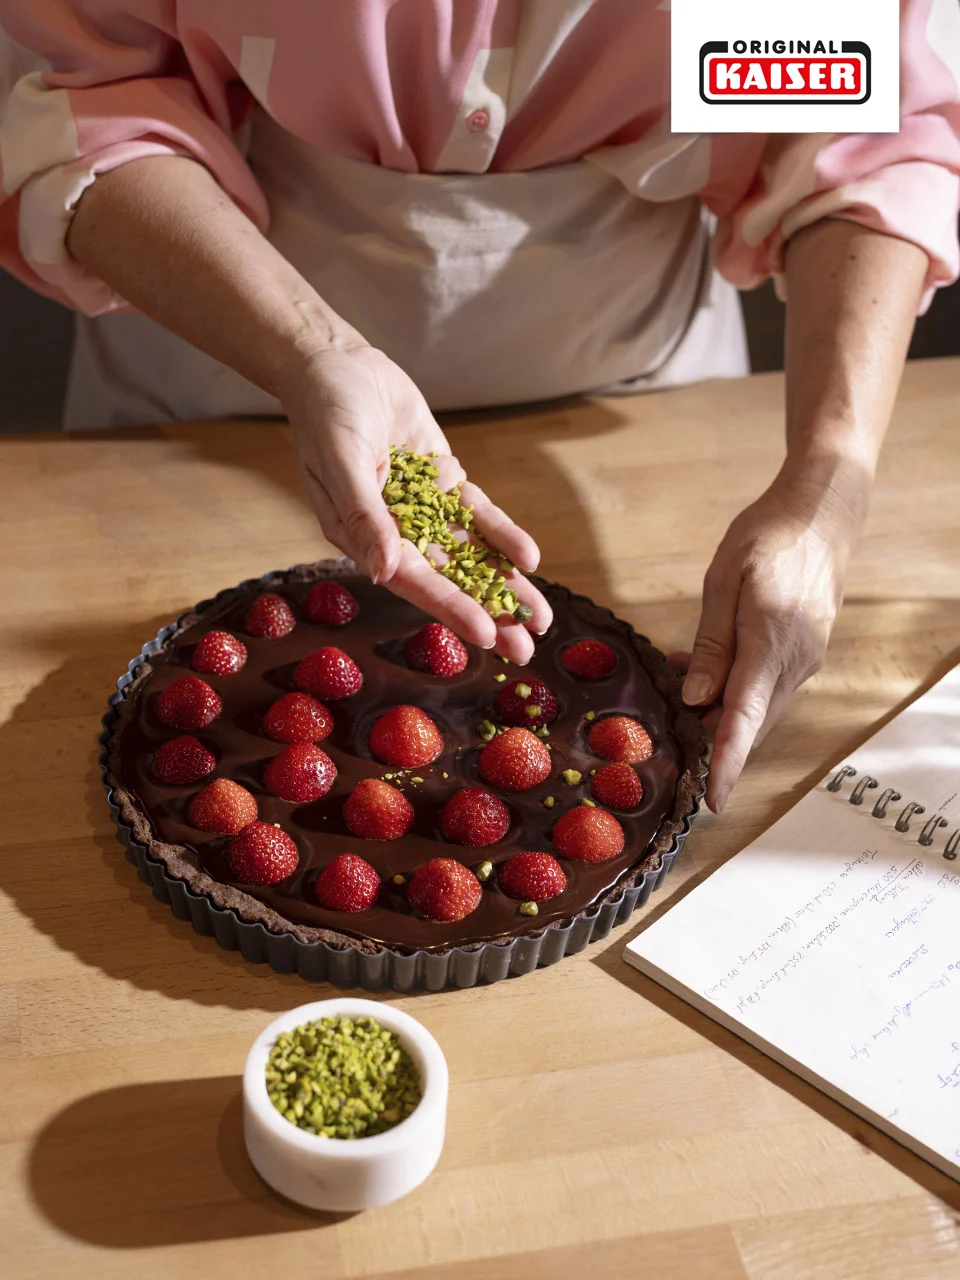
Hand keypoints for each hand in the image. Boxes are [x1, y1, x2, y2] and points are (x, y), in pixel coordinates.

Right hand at [281, 343, 551, 662]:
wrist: (337, 364)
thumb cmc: (326, 413)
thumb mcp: (340, 460)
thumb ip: (364, 515)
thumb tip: (383, 570)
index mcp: (361, 537)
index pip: (413, 581)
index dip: (450, 607)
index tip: (485, 634)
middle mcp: (395, 532)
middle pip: (449, 579)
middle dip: (488, 613)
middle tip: (525, 651)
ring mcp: (424, 508)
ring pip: (471, 555)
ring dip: (505, 586)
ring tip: (541, 619)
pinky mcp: (445, 483)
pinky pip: (479, 517)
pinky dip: (504, 536)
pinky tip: (530, 558)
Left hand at [669, 462, 869, 812]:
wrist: (823, 515)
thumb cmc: (767, 536)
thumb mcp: (724, 581)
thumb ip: (711, 643)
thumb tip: (695, 698)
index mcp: (770, 641)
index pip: (744, 716)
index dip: (726, 760)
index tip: (714, 798)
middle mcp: (795, 661)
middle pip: (751, 722)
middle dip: (713, 739)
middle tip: (671, 737)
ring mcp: (804, 660)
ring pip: (757, 708)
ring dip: (719, 710)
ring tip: (678, 684)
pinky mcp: (803, 654)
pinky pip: (765, 687)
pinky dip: (734, 690)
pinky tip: (704, 670)